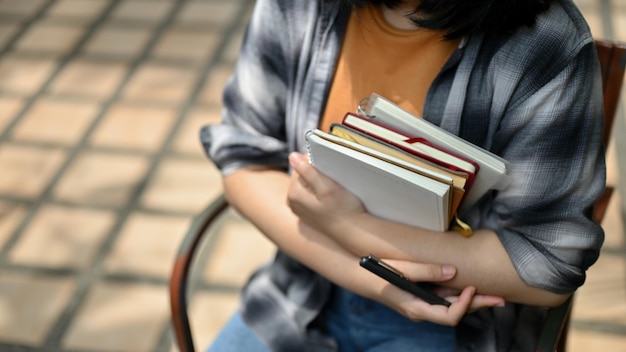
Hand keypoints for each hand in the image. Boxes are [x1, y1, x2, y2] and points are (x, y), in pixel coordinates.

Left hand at [287, 152, 364, 234]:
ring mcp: (299, 209)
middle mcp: (292, 202)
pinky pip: (311, 195)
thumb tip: (292, 156)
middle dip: (317, 173)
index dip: (316, 163)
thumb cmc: (344, 209)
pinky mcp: (308, 213)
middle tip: (333, 180)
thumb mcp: (326, 187)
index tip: (330, 169)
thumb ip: (308, 171)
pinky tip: (331, 199)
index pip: (300, 166)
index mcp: (293, 194)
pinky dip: (320, 192)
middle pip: (303, 175)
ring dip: (319, 182)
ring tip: (333, 190)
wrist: (354, 232)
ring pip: (308, 184)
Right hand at [379, 259, 504, 324]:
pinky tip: (469, 286)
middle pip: (455, 313)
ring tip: (492, 293)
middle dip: (478, 304)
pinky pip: (443, 299)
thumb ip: (428, 271)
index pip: (448, 317)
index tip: (471, 287)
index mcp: (416, 309)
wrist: (359, 275)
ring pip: (451, 306)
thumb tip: (455, 271)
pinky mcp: (420, 296)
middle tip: (500, 298)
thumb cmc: (377, 272)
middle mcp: (421, 311)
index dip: (464, 305)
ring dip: (471, 299)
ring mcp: (421, 305)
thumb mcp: (402, 269)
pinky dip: (457, 293)